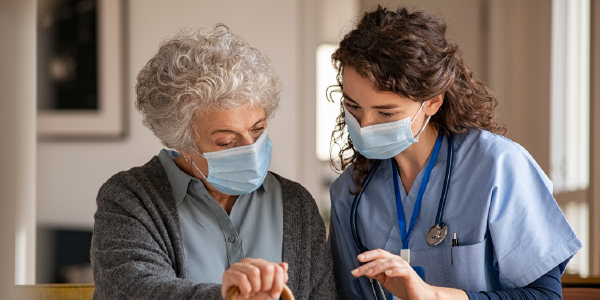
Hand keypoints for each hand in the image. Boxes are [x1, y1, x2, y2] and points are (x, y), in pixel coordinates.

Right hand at [221, 258, 288, 299]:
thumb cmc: (251, 295)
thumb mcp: (268, 289)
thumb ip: (278, 278)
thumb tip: (284, 265)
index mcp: (260, 264)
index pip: (275, 267)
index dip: (278, 283)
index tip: (274, 294)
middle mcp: (250, 262)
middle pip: (267, 268)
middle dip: (267, 285)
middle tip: (261, 292)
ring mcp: (238, 266)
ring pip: (254, 272)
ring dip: (255, 288)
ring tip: (251, 292)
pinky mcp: (229, 273)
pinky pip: (242, 278)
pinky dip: (246, 289)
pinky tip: (244, 293)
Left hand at [351, 249, 466, 299]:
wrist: (418, 294)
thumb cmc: (404, 286)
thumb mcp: (385, 279)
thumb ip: (376, 274)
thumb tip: (365, 270)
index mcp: (391, 261)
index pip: (378, 255)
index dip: (368, 255)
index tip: (358, 259)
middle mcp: (397, 261)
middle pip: (381, 257)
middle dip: (368, 262)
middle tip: (359, 268)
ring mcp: (403, 267)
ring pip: (389, 262)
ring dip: (378, 267)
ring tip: (369, 272)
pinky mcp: (409, 274)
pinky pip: (401, 270)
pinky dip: (394, 271)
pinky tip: (387, 273)